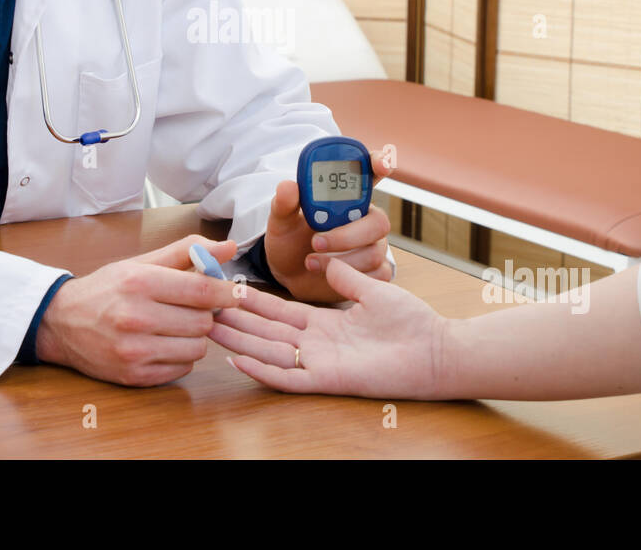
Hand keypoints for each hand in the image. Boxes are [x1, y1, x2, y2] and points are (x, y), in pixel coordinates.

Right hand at [36, 235, 240, 385]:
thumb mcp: (141, 263)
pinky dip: (181, 357)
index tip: (236, 292)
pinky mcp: (133, 376)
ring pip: (197, 347)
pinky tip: (164, 344)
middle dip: (205, 313)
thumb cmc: (106, 289)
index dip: (227, 291)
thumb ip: (187, 252)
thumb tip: (229, 247)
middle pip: (204, 321)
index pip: (202, 289)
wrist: (60, 322)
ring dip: (194, 337)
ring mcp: (134, 350)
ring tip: (176, 326)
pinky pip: (182, 369)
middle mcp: (136, 317)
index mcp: (140, 283)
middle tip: (192, 308)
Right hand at [209, 257, 454, 398]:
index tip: (229, 290)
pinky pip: (288, 378)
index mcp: (326, 323)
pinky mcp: (328, 380)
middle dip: (236, 321)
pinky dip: (262, 370)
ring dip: (240, 342)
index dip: (254, 302)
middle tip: (203, 310)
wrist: (436, 350)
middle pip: (266, 332)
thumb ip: (345, 277)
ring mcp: (320, 363)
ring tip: (209, 331)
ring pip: (269, 353)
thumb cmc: (412, 322)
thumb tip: (322, 260)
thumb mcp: (373, 290)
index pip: (280, 312)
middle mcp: (317, 344)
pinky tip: (238, 360)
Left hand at [263, 148, 394, 301]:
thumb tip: (288, 186)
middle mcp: (365, 219)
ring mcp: (373, 246)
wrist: (289, 274)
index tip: (379, 164)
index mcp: (347, 198)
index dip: (380, 164)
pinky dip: (349, 278)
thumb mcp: (281, 221)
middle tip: (316, 241)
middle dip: (348, 234)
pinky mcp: (373, 272)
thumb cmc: (290, 240)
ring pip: (373, 252)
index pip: (370, 174)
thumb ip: (284, 203)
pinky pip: (375, 275)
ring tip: (310, 261)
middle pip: (378, 222)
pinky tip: (327, 275)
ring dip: (341, 260)